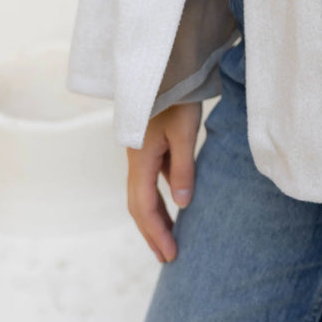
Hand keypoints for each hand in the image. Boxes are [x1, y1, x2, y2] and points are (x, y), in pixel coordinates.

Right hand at [126, 101, 202, 262]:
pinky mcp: (150, 143)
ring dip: (155, 216)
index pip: (145, 206)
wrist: (166, 64)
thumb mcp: (185, 132)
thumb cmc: (177, 95)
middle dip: (152, 232)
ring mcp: (141, 151)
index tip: (170, 255)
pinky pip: (152, 178)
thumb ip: (183, 168)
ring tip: (170, 238)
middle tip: (167, 257)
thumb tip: (182, 204)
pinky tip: (175, 201)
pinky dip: (160, 196)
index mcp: (140, 159)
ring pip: (144, 192)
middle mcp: (136, 158)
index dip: (156, 233)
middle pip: (139, 204)